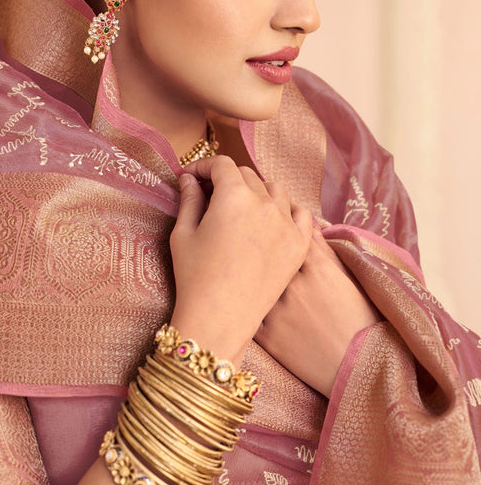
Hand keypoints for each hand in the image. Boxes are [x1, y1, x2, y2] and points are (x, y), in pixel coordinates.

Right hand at [170, 156, 311, 365]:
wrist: (220, 320)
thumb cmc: (194, 277)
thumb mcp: (183, 234)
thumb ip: (189, 199)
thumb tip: (189, 178)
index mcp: (233, 196)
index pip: (222, 165)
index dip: (204, 166)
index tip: (192, 177)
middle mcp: (265, 203)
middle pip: (247, 175)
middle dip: (226, 179)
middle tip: (210, 195)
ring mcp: (287, 224)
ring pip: (274, 190)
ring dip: (256, 191)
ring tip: (241, 208)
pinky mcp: (299, 245)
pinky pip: (301, 214)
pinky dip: (288, 209)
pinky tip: (273, 218)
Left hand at [254, 227, 380, 396]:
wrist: (360, 369)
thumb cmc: (361, 321)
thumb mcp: (350, 279)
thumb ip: (324, 249)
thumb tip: (307, 224)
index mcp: (317, 266)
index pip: (289, 233)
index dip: (281, 228)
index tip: (276, 226)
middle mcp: (294, 284)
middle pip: (267, 254)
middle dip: (262, 250)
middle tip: (256, 247)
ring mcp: (277, 310)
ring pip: (253, 281)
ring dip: (251, 277)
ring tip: (248, 276)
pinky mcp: (266, 336)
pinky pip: (247, 310)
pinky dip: (248, 305)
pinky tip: (250, 303)